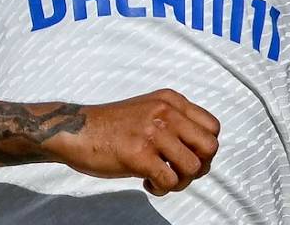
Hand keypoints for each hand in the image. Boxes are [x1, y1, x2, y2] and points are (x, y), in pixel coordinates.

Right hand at [43, 89, 220, 195]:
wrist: (76, 131)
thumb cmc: (113, 125)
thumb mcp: (150, 109)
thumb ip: (175, 120)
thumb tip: (202, 150)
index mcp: (172, 100)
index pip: (213, 127)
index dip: (206, 149)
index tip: (188, 157)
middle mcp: (167, 112)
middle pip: (210, 147)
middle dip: (200, 166)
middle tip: (180, 172)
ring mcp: (153, 132)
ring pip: (193, 166)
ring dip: (181, 181)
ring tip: (163, 180)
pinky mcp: (139, 155)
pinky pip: (170, 181)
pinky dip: (162, 189)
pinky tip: (148, 183)